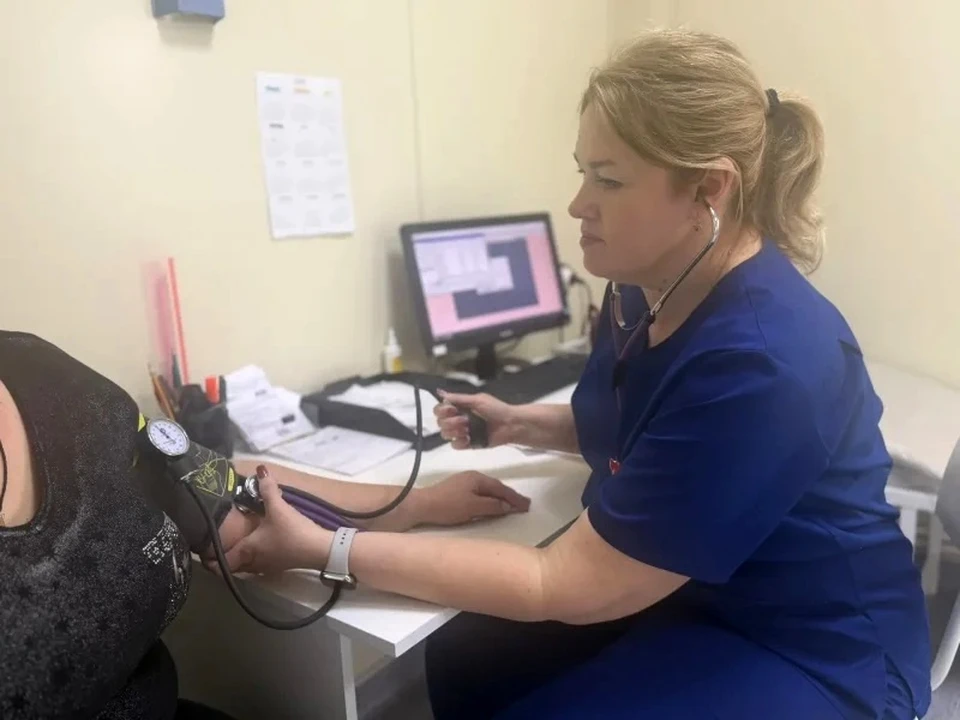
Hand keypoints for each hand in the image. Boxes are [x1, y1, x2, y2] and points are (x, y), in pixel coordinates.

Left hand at [210, 468, 332, 575]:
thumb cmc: (292, 531)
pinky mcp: (278, 566)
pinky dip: (252, 557)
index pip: (220, 563)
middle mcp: (253, 562)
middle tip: (217, 543)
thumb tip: (259, 469)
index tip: (202, 551)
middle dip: (223, 558)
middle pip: (231, 566)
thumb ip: (267, 489)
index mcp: (246, 551)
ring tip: (236, 542)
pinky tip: (259, 543)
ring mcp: (266, 566)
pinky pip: (258, 564)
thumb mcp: (278, 508)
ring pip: (245, 566)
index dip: (209, 560)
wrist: (319, 550)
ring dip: (238, 557)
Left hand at [417, 471, 529, 525]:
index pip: (502, 488)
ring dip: (500, 498)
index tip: (528, 506)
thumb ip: (492, 506)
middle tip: (524, 505)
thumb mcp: (473, 507)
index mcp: (478, 478)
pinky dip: (490, 499)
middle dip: (510, 496)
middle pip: (496, 487)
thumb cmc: (448, 506)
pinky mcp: (458, 490)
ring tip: (512, 506)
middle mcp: (473, 477)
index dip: (515, 498)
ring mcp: (464, 482)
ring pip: (488, 490)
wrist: (422, 505)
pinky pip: (480, 493)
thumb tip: (508, 506)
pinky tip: (492, 505)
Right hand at [435, 392, 517, 448]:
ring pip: (445, 434)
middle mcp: (457, 419)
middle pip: (440, 423)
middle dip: (450, 422)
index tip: (451, 410)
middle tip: (465, 420)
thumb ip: (459, 398)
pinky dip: (459, 442)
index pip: (439, 410)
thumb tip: (440, 392)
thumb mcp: (478, 400)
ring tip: (467, 429)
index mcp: (459, 407)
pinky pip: (454, 445)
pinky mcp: (467, 444)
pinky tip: (468, 439)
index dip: (442, 411)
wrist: (510, 425)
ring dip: (454, 431)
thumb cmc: (496, 409)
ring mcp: (461, 433)